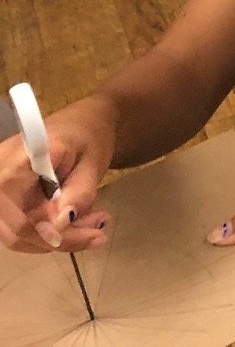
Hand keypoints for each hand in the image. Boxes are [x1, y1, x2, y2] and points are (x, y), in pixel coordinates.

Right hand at [0, 96, 115, 254]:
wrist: (80, 122)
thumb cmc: (88, 136)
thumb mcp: (94, 162)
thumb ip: (79, 192)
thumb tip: (61, 223)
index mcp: (19, 160)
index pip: (19, 212)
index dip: (48, 231)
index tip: (90, 235)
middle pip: (16, 228)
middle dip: (60, 238)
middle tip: (99, 232)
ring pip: (15, 233)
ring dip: (55, 237)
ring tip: (92, 225)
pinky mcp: (3, 198)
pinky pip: (17, 226)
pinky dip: (46, 231)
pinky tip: (74, 222)